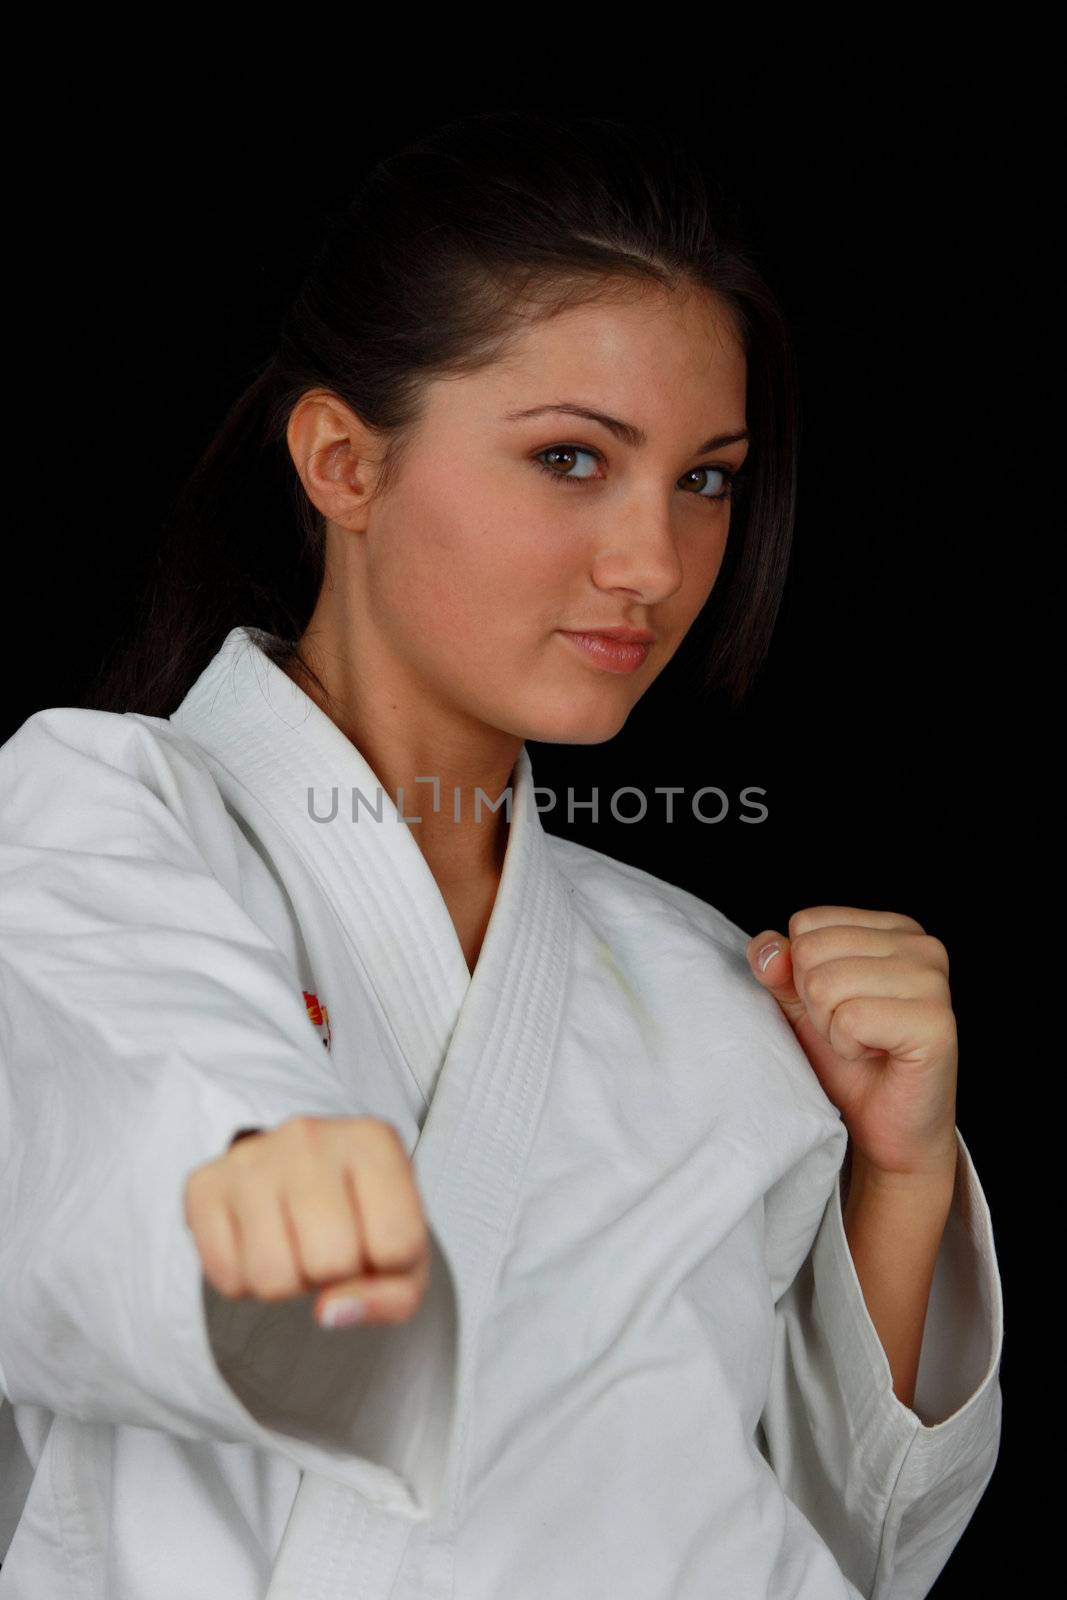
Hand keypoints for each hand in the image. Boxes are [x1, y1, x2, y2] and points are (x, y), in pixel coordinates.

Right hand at [183, 1115, 430, 1326]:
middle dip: (334, 1275)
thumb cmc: (361, 1216)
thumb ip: (395, 1295)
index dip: (388, 1266)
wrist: (303, 1176)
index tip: (375, 1238)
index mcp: (373, 1141)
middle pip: (332, 1263)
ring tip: (295, 1245)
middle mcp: (311, 1135)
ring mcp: (251, 1157)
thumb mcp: (404, 1253)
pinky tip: (259, 1242)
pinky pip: (226, 1278)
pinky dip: (245, 1282)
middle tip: (329, 1245)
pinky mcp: (204, 1184)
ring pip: (273, 1277)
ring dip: (288, 1284)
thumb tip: (330, 1311)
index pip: (396, 1244)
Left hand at [746, 906, 958, 1180]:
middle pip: (811, 951)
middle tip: (852, 1030)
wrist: (887, 1128)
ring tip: (865, 1043)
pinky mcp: (935, 1022)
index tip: (840, 1006)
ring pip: (825, 984)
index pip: (806, 923)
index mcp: (894, 928)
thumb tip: (766, 949)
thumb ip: (779, 968)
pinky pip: (850, 1020)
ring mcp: (933, 981)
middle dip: (815, 1003)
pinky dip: (848, 1047)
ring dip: (831, 1027)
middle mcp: (921, 945)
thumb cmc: (850, 1062)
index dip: (803, 974)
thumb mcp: (802, 1004)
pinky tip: (877, 1056)